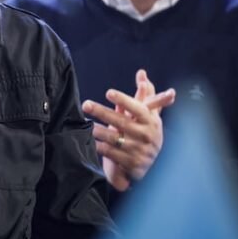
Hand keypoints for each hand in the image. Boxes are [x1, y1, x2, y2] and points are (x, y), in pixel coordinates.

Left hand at [82, 69, 175, 191]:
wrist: (151, 165)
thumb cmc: (146, 133)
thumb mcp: (149, 115)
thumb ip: (145, 94)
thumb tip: (141, 73)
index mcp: (151, 121)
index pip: (138, 108)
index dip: (124, 100)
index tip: (109, 93)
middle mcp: (147, 135)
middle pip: (122, 121)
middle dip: (102, 112)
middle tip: (86, 104)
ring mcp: (139, 151)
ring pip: (115, 138)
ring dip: (99, 131)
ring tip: (87, 125)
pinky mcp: (131, 164)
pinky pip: (111, 153)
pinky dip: (100, 147)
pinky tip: (90, 142)